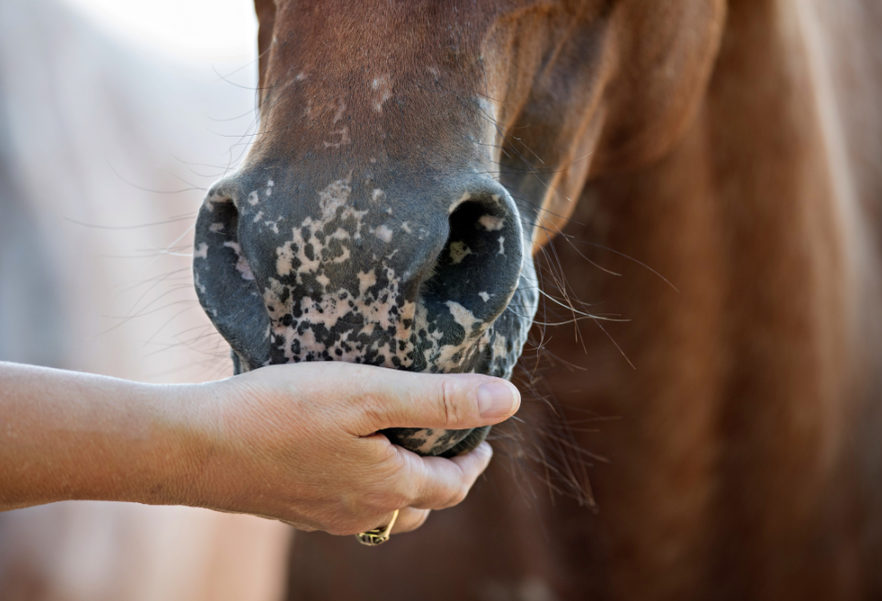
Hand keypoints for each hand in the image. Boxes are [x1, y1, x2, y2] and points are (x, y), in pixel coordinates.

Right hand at [184, 363, 519, 535]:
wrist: (194, 447)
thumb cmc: (281, 411)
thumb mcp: (369, 393)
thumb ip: (438, 399)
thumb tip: (508, 400)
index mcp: (389, 488)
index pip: (452, 486)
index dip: (474, 462)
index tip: (482, 437)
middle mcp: (361, 512)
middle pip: (421, 504)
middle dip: (443, 476)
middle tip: (448, 443)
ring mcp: (323, 515)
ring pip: (383, 509)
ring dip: (404, 484)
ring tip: (402, 449)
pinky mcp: (292, 508)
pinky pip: (345, 505)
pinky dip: (365, 485)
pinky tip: (346, 457)